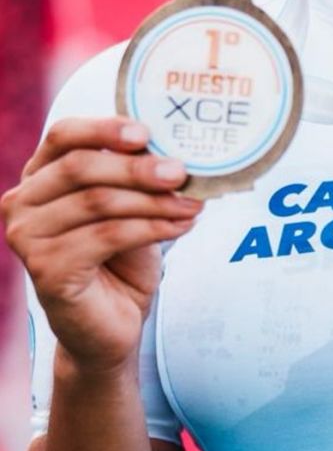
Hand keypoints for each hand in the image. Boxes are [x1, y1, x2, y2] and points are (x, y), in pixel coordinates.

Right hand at [2, 117, 202, 374]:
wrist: (111, 322)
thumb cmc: (121, 256)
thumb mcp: (131, 205)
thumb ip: (138, 175)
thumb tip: (178, 151)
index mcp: (39, 175)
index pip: (63, 135)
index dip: (104, 128)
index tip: (146, 133)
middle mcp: (22, 202)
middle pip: (82, 167)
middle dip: (139, 167)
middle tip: (182, 171)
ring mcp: (27, 237)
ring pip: (99, 202)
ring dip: (154, 201)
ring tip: (192, 204)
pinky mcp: (46, 268)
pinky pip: (108, 235)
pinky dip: (152, 228)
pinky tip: (181, 227)